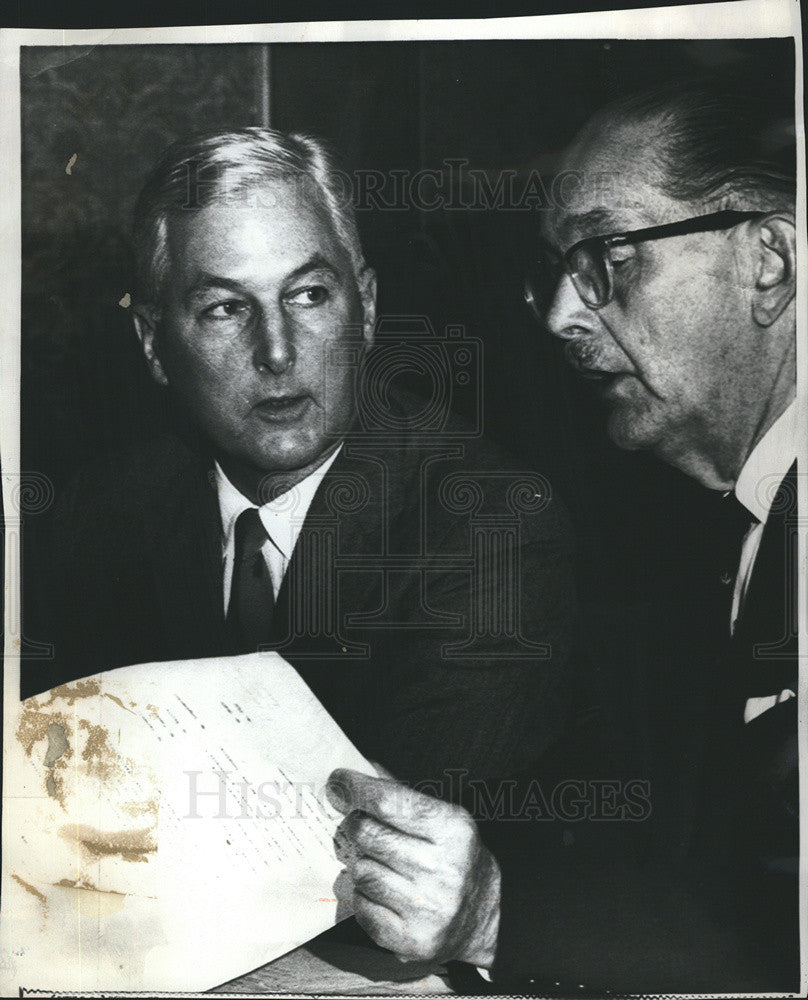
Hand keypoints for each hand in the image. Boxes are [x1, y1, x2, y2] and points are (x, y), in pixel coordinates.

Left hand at [326, 767, 500, 966]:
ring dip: (362, 863)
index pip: (390, 803)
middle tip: (358, 824)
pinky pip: (362, 907)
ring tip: (378, 862)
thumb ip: (401, 794)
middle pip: (368, 834)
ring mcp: (427, 909)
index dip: (357, 788)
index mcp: (453, 830)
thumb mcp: (443, 818)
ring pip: (361, 872)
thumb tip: (357, 772)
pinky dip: (364, 896)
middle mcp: (443, 869)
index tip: (337, 780)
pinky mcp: (410, 940)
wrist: (484, 917)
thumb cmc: (455, 858)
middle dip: (356, 825)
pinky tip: (382, 891)